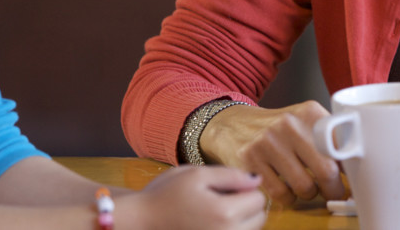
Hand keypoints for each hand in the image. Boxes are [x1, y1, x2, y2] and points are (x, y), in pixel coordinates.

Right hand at [119, 165, 265, 229]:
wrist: (140, 223)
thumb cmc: (165, 195)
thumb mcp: (196, 174)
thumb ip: (231, 175)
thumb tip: (257, 180)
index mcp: (224, 213)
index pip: (259, 198)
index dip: (245, 188)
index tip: (225, 188)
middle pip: (259, 218)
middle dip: (246, 206)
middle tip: (219, 200)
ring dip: (240, 222)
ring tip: (213, 214)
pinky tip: (212, 225)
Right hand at [198, 101, 345, 205]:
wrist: (235, 124)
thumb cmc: (279, 129)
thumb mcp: (305, 122)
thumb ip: (329, 138)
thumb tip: (357, 167)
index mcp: (309, 112)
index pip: (342, 146)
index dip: (350, 167)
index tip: (354, 178)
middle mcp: (289, 124)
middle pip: (326, 170)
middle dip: (334, 188)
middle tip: (334, 192)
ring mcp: (268, 142)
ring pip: (305, 186)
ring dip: (310, 194)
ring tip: (306, 186)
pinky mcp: (250, 160)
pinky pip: (281, 194)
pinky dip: (289, 198)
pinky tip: (287, 189)